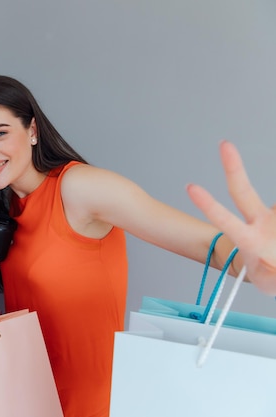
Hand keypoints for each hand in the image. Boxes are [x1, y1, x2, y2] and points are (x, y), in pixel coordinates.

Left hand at [187, 141, 275, 294]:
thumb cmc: (273, 275)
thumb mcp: (271, 282)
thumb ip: (271, 276)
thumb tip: (269, 264)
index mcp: (248, 238)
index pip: (225, 219)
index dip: (208, 205)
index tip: (190, 187)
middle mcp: (259, 221)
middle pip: (241, 190)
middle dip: (232, 167)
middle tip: (223, 143)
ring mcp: (272, 216)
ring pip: (274, 201)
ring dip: (239, 175)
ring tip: (240, 178)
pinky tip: (273, 232)